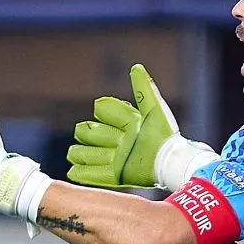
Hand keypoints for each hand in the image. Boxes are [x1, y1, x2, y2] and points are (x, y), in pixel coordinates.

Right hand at [66, 64, 218, 190]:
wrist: (171, 161)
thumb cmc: (164, 134)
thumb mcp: (153, 109)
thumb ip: (143, 90)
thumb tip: (136, 67)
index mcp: (130, 124)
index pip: (109, 113)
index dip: (103, 110)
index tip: (99, 108)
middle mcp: (122, 142)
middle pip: (96, 135)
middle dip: (87, 133)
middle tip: (81, 131)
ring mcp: (119, 160)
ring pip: (92, 155)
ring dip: (81, 153)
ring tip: (72, 153)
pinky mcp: (118, 176)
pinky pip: (97, 175)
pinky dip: (84, 173)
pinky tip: (72, 170)